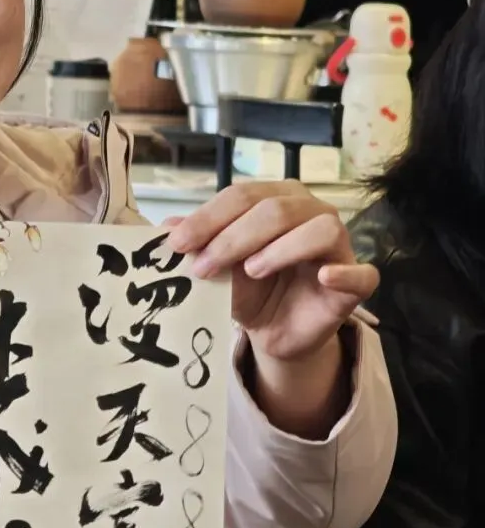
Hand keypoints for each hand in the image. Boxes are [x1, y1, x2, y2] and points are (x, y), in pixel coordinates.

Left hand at [165, 180, 375, 361]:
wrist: (274, 331)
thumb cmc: (248, 289)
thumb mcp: (217, 268)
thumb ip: (198, 245)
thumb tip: (165, 228)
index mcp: (276, 199)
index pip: (242, 196)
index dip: (208, 218)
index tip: (177, 244)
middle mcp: (311, 212)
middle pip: (276, 209)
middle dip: (232, 238)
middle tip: (202, 268)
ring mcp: (338, 245)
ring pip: (320, 228)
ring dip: (281, 248)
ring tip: (251, 271)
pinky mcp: (357, 282)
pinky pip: (362, 273)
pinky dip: (344, 272)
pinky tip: (322, 277)